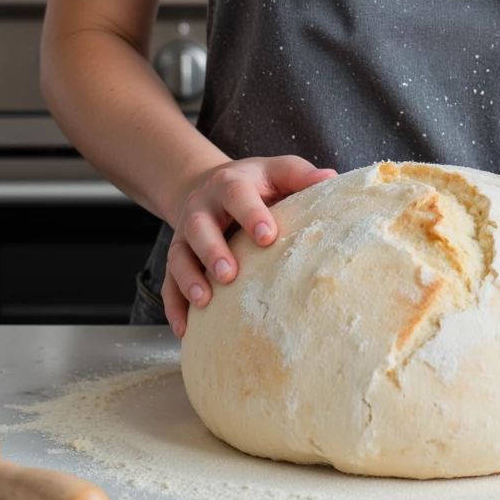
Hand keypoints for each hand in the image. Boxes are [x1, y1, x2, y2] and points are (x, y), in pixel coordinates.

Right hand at [162, 154, 336, 337]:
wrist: (208, 187)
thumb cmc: (255, 184)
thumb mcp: (277, 171)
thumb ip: (300, 175)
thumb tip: (331, 178)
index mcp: (230, 184)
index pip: (237, 195)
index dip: (251, 214)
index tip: (268, 236)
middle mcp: (201, 208)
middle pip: (199, 227)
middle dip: (212, 250)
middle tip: (229, 273)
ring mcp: (185, 234)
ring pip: (178, 256)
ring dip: (189, 279)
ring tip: (204, 302)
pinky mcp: (177, 257)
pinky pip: (168, 283)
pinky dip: (174, 305)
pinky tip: (185, 328)